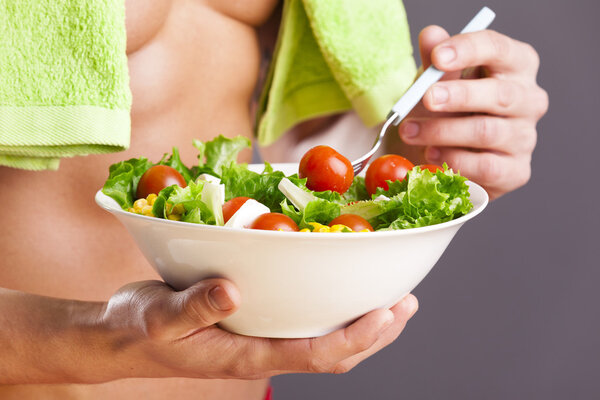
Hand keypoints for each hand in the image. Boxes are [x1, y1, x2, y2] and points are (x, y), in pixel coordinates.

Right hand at [101, 279, 417, 379]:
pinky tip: (344, 295)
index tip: (386, 315)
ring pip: (325, 342)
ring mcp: (262, 339)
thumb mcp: (159, 316)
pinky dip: (335, 314)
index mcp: (244, 355)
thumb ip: (194, 306)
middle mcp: (262, 350)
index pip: (312, 354)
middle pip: (333, 353)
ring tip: (394, 303)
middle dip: (375, 335)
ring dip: (364, 326)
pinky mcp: (258, 325)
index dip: (353, 338)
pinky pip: (306, 326)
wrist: (124, 336)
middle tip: (407, 305)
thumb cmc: (140, 329)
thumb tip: (231, 290)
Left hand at [398, 26, 547, 199]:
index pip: (499, 50)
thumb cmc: (447, 110)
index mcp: (515, 66)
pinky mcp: (516, 171)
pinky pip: (486, 166)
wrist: (445, 155)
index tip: (437, 56)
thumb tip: (431, 35)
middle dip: (459, 96)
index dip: (468, 50)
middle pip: (500, 95)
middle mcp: (529, 100)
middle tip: (426, 99)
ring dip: (442, 132)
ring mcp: (525, 137)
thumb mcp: (435, 82)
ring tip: (410, 131)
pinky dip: (454, 161)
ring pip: (487, 132)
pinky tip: (430, 155)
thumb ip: (435, 61)